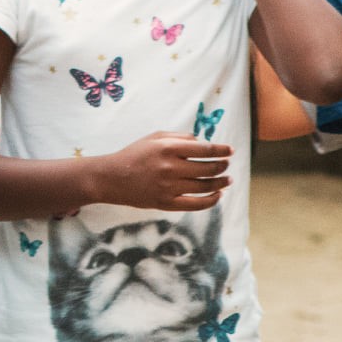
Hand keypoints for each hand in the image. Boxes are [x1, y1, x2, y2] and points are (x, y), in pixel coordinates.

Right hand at [90, 132, 231, 210]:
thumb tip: (202, 142)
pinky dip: (211, 200)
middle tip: (227, 165)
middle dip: (223, 166)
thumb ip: (179, 137)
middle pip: (208, 168)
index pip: (205, 150)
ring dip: (221, 183)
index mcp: (168, 148)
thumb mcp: (153, 137)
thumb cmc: (133, 155)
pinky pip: (196, 204)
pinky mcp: (167, 203)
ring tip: (228, 180)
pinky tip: (217, 195)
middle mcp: (170, 168)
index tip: (230, 150)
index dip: (221, 150)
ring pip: (205, 186)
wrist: (111, 178)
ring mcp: (169, 187)